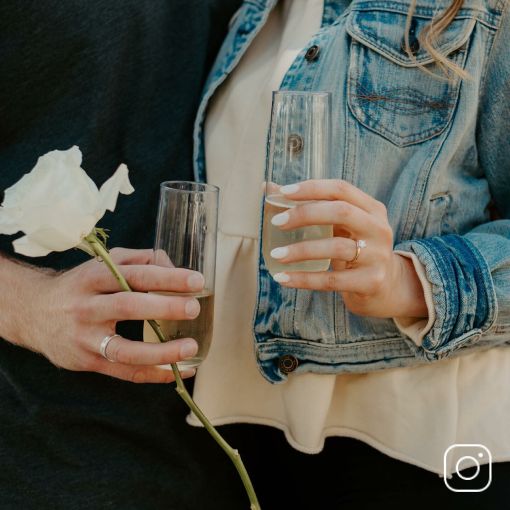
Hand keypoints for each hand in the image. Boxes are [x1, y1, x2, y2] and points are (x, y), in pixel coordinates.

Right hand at [4, 248, 202, 381]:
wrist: (33, 312)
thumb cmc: (81, 286)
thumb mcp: (104, 263)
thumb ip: (140, 260)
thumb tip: (176, 270)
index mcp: (94, 277)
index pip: (135, 275)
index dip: (168, 278)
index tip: (196, 281)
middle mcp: (86, 306)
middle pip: (128, 306)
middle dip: (165, 307)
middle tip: (193, 308)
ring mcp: (85, 338)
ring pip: (125, 349)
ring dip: (161, 351)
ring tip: (191, 348)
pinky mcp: (87, 362)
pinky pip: (124, 372)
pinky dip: (154, 374)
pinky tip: (178, 372)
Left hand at [269, 179, 427, 318]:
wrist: (386, 289)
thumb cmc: (355, 250)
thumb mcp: (341, 227)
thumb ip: (312, 207)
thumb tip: (268, 188)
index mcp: (372, 209)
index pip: (341, 189)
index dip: (311, 188)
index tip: (283, 193)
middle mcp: (379, 229)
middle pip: (341, 212)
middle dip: (305, 214)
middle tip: (277, 222)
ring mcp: (378, 256)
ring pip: (336, 247)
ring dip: (301, 250)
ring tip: (276, 254)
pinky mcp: (371, 282)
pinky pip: (332, 279)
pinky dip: (304, 279)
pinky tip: (283, 278)